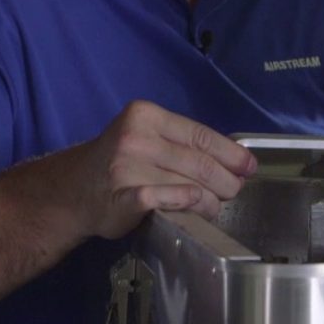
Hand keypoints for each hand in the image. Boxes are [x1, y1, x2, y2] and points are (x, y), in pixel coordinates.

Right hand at [68, 100, 257, 239]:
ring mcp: (128, 166)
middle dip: (226, 180)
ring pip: (190, 184)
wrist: (75, 190)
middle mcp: (137, 137)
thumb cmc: (119, 163)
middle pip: (200, 162)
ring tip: (214, 206)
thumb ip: (181, 143)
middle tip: (233, 191)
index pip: (201, 135)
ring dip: (210, 201)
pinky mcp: (124, 195)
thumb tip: (235, 159)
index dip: (231, 153)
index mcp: (146, 115)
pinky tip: (194, 208)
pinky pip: (166, 199)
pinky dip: (186, 203)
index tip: (248, 167)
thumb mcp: (145, 138)